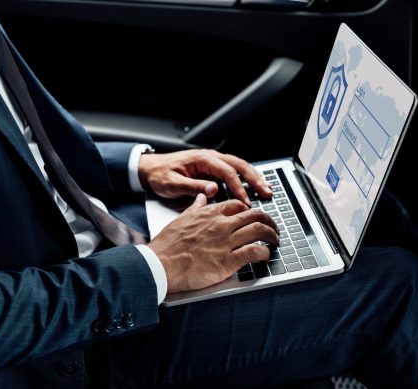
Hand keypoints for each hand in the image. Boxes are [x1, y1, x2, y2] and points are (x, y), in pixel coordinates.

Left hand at [138, 149, 271, 204]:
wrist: (150, 169)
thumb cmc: (160, 175)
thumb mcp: (173, 184)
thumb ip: (193, 187)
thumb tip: (213, 189)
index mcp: (202, 159)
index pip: (226, 172)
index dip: (237, 187)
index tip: (245, 201)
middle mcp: (210, 157)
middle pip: (239, 165)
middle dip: (255, 179)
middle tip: (267, 192)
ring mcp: (213, 161)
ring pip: (239, 167)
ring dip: (254, 178)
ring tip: (267, 190)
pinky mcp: (212, 168)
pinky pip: (233, 171)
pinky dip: (245, 179)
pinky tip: (253, 187)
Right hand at [147, 194, 278, 292]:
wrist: (160, 264)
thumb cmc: (168, 246)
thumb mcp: (181, 219)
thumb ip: (195, 208)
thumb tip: (201, 197)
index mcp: (209, 214)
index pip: (238, 205)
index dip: (251, 210)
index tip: (255, 217)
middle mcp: (220, 225)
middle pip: (255, 215)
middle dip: (269, 221)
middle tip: (273, 227)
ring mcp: (225, 242)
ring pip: (259, 231)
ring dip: (272, 235)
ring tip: (275, 240)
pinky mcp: (227, 261)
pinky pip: (254, 252)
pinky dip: (264, 253)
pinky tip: (265, 256)